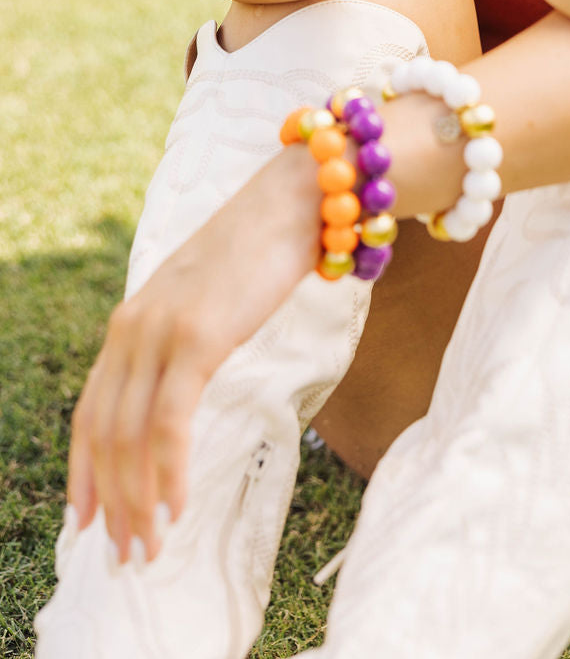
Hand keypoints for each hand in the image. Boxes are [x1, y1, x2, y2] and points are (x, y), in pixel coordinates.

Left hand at [66, 146, 321, 567]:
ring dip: (137, 502)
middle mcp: (133, 326)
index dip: (83, 472)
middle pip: (103, 434)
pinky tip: (176, 508)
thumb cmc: (263, 249)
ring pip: (130, 437)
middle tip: (127, 557)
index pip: (89, 411)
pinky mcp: (197, 337)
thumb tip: (181, 387)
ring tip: (150, 547)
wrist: (298, 199)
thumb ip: (183, 339)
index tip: (85, 524)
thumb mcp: (207, 299)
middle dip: (112, 504)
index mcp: (131, 321)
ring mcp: (162, 330)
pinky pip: (169, 422)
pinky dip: (168, 472)